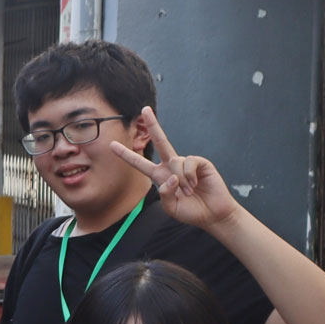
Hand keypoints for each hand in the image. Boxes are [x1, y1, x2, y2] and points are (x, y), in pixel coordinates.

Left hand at [109, 107, 242, 232]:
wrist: (212, 214)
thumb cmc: (191, 212)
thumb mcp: (171, 208)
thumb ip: (165, 194)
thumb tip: (171, 177)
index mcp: (160, 176)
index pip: (140, 164)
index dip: (126, 155)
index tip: (111, 145)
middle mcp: (171, 166)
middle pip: (160, 142)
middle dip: (153, 125)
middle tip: (145, 109)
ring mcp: (186, 163)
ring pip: (176, 161)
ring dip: (182, 181)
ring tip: (190, 191)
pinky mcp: (200, 162)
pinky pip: (189, 162)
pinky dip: (190, 175)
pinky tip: (196, 184)